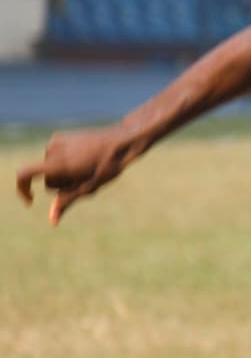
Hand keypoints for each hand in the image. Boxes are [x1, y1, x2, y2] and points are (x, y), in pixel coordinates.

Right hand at [14, 126, 140, 225]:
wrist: (122, 141)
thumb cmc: (108, 166)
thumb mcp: (89, 187)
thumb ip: (67, 202)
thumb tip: (52, 220)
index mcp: (58, 164)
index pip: (24, 174)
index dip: (22, 189)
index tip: (31, 200)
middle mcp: (53, 150)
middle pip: (48, 180)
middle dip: (62, 185)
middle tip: (85, 180)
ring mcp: (55, 141)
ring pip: (51, 169)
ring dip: (65, 174)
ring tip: (87, 168)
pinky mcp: (59, 136)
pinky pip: (54, 157)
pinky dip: (64, 162)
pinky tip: (84, 160)